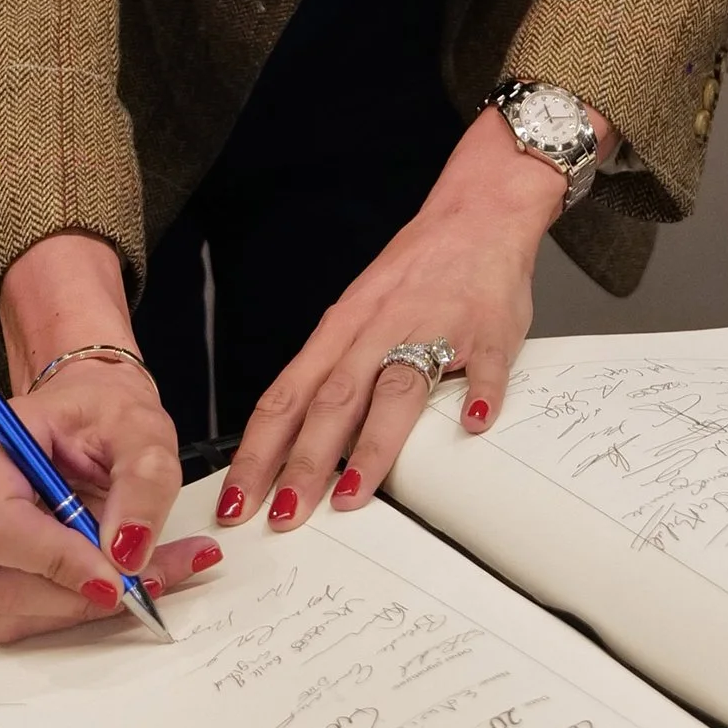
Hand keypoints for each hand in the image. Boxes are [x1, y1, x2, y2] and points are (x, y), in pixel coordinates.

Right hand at [0, 354, 221, 641]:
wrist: (94, 415)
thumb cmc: (104, 413)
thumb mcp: (143, 429)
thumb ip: (143, 482)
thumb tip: (127, 550)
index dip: (53, 560)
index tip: (115, 574)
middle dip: (77, 592)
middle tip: (146, 576)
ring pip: (10, 609)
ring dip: (82, 606)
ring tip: (145, 573)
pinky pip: (21, 617)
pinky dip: (75, 610)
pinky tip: (118, 580)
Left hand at [215, 103, 599, 535]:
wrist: (477, 212)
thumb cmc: (415, 271)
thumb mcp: (358, 315)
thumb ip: (334, 373)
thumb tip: (297, 443)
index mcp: (342, 329)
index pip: (287, 396)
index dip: (260, 450)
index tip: (240, 497)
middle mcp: (378, 329)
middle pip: (331, 401)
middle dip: (303, 462)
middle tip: (283, 515)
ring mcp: (433, 328)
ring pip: (395, 389)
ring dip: (372, 445)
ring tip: (352, 495)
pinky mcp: (487, 330)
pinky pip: (484, 367)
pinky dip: (479, 396)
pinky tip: (474, 427)